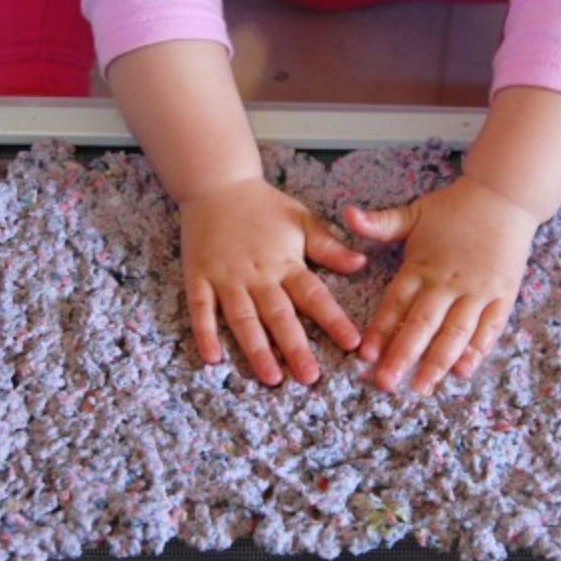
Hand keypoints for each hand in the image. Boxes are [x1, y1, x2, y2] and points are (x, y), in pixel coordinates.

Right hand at [181, 177, 366, 385]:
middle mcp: (257, 275)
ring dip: (256, 349)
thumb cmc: (263, 205)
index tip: (352, 344)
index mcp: (286, 262)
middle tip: (310, 377)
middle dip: (295, 348)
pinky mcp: (198, 278)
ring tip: (271, 377)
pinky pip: (201, 310)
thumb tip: (361, 263)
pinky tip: (212, 357)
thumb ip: (329, 247)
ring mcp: (226, 279)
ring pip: (242, 319)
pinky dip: (205, 333)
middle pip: (279, 315)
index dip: (333, 320)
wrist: (217, 183)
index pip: (314, 296)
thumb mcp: (302, 220)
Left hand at [345, 176, 540, 394]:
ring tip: (422, 387)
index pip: (396, 302)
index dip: (380, 329)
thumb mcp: (414, 212)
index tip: (366, 355)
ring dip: (437, 362)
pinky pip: (489, 329)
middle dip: (403, 355)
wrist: (505, 196)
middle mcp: (448, 281)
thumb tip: (347, 214)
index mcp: (421, 265)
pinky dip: (477, 351)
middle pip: (422, 323)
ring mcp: (477, 291)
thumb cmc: (455, 208)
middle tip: (386, 383)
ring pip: (455, 332)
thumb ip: (380, 223)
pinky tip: (463, 372)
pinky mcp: (501, 296)